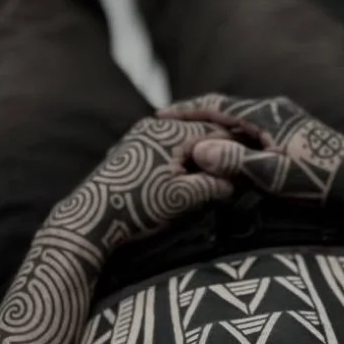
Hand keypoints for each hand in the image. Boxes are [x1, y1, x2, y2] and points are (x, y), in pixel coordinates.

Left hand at [46, 115, 234, 250]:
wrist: (93, 216)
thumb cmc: (140, 206)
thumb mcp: (184, 198)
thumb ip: (212, 185)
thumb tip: (232, 182)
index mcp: (174, 133)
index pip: (217, 132)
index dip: (236, 148)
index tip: (250, 163)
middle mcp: (156, 127)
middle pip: (197, 133)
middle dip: (216, 150)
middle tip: (234, 169)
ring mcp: (139, 136)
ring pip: (179, 140)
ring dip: (196, 155)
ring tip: (210, 175)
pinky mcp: (129, 150)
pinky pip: (163, 147)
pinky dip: (178, 158)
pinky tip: (183, 176)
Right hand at [157, 93, 343, 205]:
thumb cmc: (318, 180)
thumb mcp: (274, 175)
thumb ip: (236, 161)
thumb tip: (198, 150)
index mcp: (265, 114)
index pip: (216, 106)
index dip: (186, 112)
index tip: (158, 116)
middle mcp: (275, 108)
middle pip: (226, 107)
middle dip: (197, 115)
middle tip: (169, 124)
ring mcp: (286, 118)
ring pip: (241, 117)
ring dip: (216, 124)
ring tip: (192, 135)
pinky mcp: (295, 131)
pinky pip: (254, 127)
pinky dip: (234, 133)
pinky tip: (228, 145)